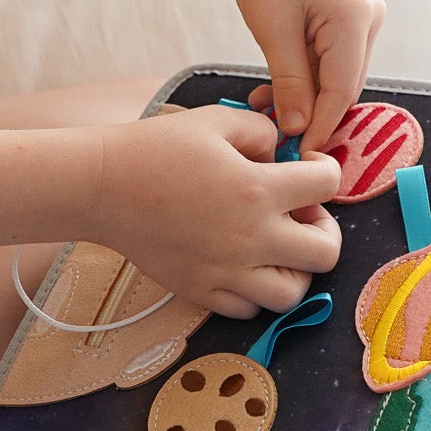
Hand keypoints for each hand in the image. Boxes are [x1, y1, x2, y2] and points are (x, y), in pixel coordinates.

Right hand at [93, 105, 342, 319]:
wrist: (101, 188)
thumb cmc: (155, 148)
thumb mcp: (213, 120)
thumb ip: (260, 130)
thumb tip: (281, 151)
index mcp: (257, 189)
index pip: (329, 185)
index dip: (325, 172)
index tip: (308, 171)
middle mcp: (250, 237)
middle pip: (326, 252)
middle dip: (324, 231)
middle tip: (300, 216)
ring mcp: (226, 271)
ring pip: (293, 293)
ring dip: (295, 269)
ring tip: (276, 249)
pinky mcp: (200, 292)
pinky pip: (249, 310)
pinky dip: (255, 291)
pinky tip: (243, 266)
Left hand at [223, 0, 385, 153]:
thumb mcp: (272, 31)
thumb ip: (290, 83)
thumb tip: (299, 129)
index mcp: (356, 18)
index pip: (342, 90)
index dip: (321, 126)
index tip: (299, 154)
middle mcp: (368, 18)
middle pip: (343, 86)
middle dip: (312, 114)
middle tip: (280, 139)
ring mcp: (361, 17)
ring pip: (335, 76)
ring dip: (304, 96)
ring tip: (266, 107)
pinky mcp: (347, 18)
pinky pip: (329, 60)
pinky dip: (303, 77)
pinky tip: (274, 89)